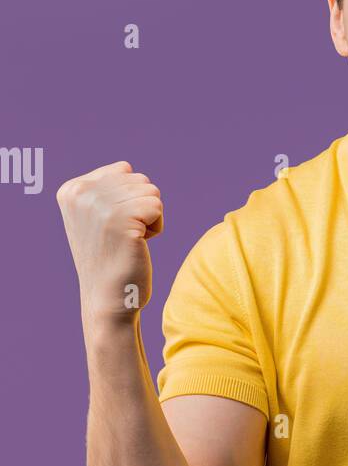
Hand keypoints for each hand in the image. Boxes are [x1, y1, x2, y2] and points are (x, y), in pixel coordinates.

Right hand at [56, 160, 163, 322]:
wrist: (108, 299)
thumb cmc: (109, 257)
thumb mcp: (95, 216)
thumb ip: (105, 187)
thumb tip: (126, 166)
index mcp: (71, 189)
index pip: (123, 170)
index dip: (127, 199)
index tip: (110, 226)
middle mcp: (81, 192)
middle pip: (140, 179)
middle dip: (140, 207)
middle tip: (122, 237)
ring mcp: (100, 205)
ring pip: (151, 191)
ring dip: (149, 218)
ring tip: (129, 241)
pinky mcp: (122, 219)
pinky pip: (157, 207)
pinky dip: (156, 228)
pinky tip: (138, 245)